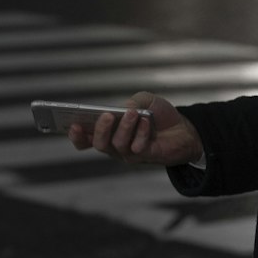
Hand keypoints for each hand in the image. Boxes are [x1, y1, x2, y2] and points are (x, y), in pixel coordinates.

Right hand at [68, 92, 203, 166]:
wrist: (184, 128)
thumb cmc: (158, 114)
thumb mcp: (144, 101)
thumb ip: (131, 101)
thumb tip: (122, 108)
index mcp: (109, 131)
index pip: (86, 138)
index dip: (76, 135)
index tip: (73, 125)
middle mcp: (115, 145)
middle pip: (99, 144)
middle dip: (100, 129)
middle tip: (106, 116)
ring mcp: (129, 153)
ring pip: (117, 145)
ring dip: (124, 127)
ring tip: (132, 113)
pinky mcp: (144, 157)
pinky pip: (137, 147)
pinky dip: (142, 132)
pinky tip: (147, 122)